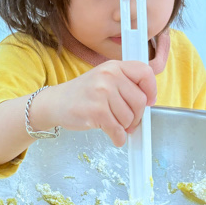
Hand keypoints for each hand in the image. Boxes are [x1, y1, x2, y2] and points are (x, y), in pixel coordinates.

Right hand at [38, 60, 157, 147]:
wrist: (54, 103)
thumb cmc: (82, 94)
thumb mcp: (103, 79)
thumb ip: (125, 84)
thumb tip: (148, 101)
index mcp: (113, 66)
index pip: (145, 72)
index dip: (151, 89)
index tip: (148, 101)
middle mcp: (109, 76)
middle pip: (140, 101)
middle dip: (136, 116)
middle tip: (127, 121)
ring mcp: (102, 93)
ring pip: (129, 118)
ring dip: (124, 127)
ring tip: (112, 124)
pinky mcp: (96, 111)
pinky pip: (117, 130)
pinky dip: (118, 138)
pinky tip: (113, 136)